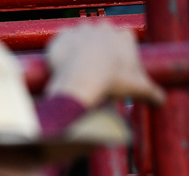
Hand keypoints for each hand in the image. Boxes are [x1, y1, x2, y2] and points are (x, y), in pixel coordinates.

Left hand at [45, 22, 164, 107]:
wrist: (80, 81)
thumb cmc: (111, 82)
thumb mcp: (137, 88)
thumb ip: (151, 92)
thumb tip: (160, 100)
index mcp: (124, 36)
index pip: (123, 42)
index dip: (119, 58)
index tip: (114, 71)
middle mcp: (104, 28)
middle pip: (102, 39)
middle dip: (100, 52)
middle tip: (96, 72)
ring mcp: (81, 30)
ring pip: (82, 38)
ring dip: (80, 50)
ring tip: (79, 70)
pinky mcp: (62, 37)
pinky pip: (62, 41)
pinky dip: (62, 51)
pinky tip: (63, 65)